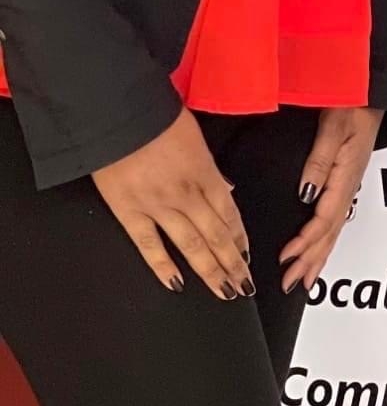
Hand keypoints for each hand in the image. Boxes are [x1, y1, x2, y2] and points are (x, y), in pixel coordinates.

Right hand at [93, 108, 252, 299]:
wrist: (119, 114)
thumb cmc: (158, 118)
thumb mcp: (195, 136)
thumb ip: (210, 168)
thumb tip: (224, 189)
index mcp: (205, 173)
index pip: (229, 213)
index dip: (240, 238)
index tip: (247, 256)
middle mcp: (187, 194)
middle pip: (216, 235)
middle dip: (233, 263)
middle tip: (243, 285)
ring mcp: (158, 206)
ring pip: (191, 245)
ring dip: (210, 271)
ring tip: (224, 291)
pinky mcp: (129, 213)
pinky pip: (149, 246)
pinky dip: (163, 267)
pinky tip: (176, 283)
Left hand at [279, 107, 381, 293]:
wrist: (372, 91)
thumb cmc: (354, 103)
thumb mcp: (334, 126)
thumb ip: (320, 160)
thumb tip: (306, 193)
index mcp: (346, 175)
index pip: (324, 219)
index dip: (305, 242)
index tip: (285, 257)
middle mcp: (348, 185)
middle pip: (330, 232)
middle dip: (310, 260)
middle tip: (291, 283)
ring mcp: (349, 185)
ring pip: (334, 230)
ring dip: (318, 256)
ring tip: (304, 280)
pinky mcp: (346, 180)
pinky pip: (336, 219)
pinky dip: (326, 240)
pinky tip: (319, 249)